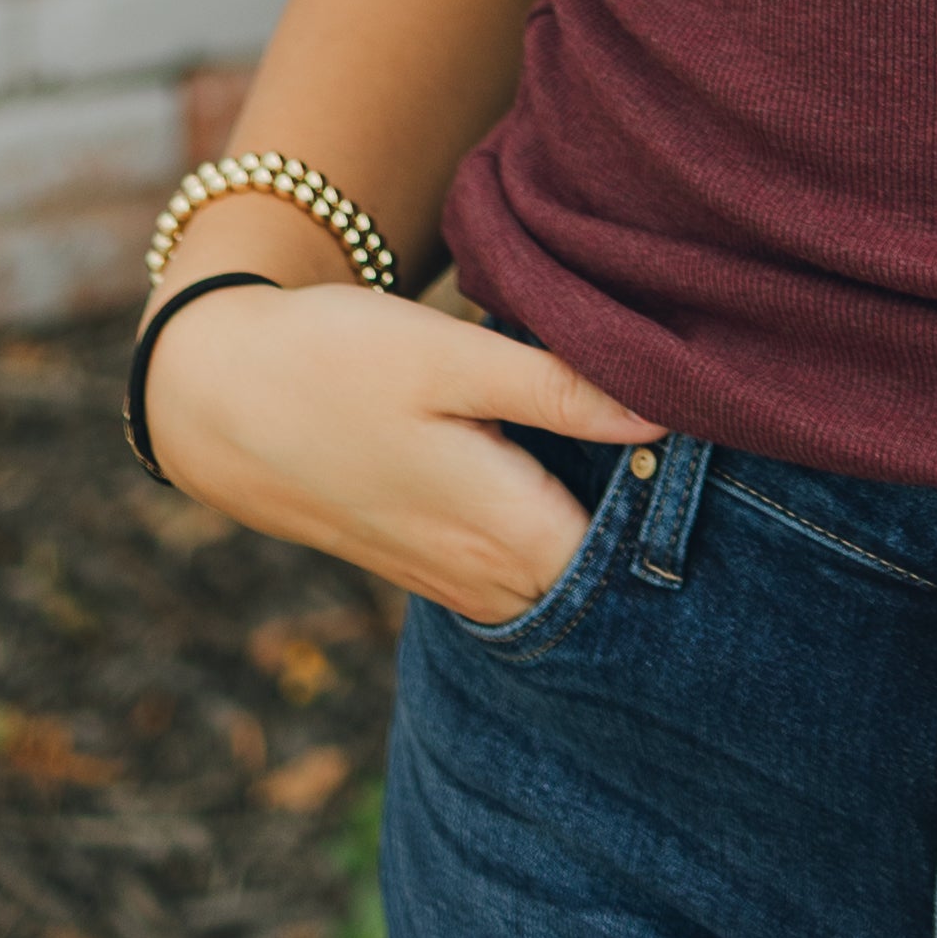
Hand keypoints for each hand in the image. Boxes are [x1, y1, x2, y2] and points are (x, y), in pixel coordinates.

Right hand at [139, 280, 661, 626]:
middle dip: (653, 528)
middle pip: (606, 580)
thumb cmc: (332, 362)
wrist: (216, 398)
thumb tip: (667, 411)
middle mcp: (486, 578)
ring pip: (562, 578)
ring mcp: (454, 578)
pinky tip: (570, 467)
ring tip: (642, 452)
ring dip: (602, 530)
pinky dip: (553, 530)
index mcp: (506, 533)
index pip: (636, 562)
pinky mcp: (430, 562)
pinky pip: (520, 567)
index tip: (719, 447)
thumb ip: (560, 389)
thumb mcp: (450, 357)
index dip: (684, 512)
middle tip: (700, 444)